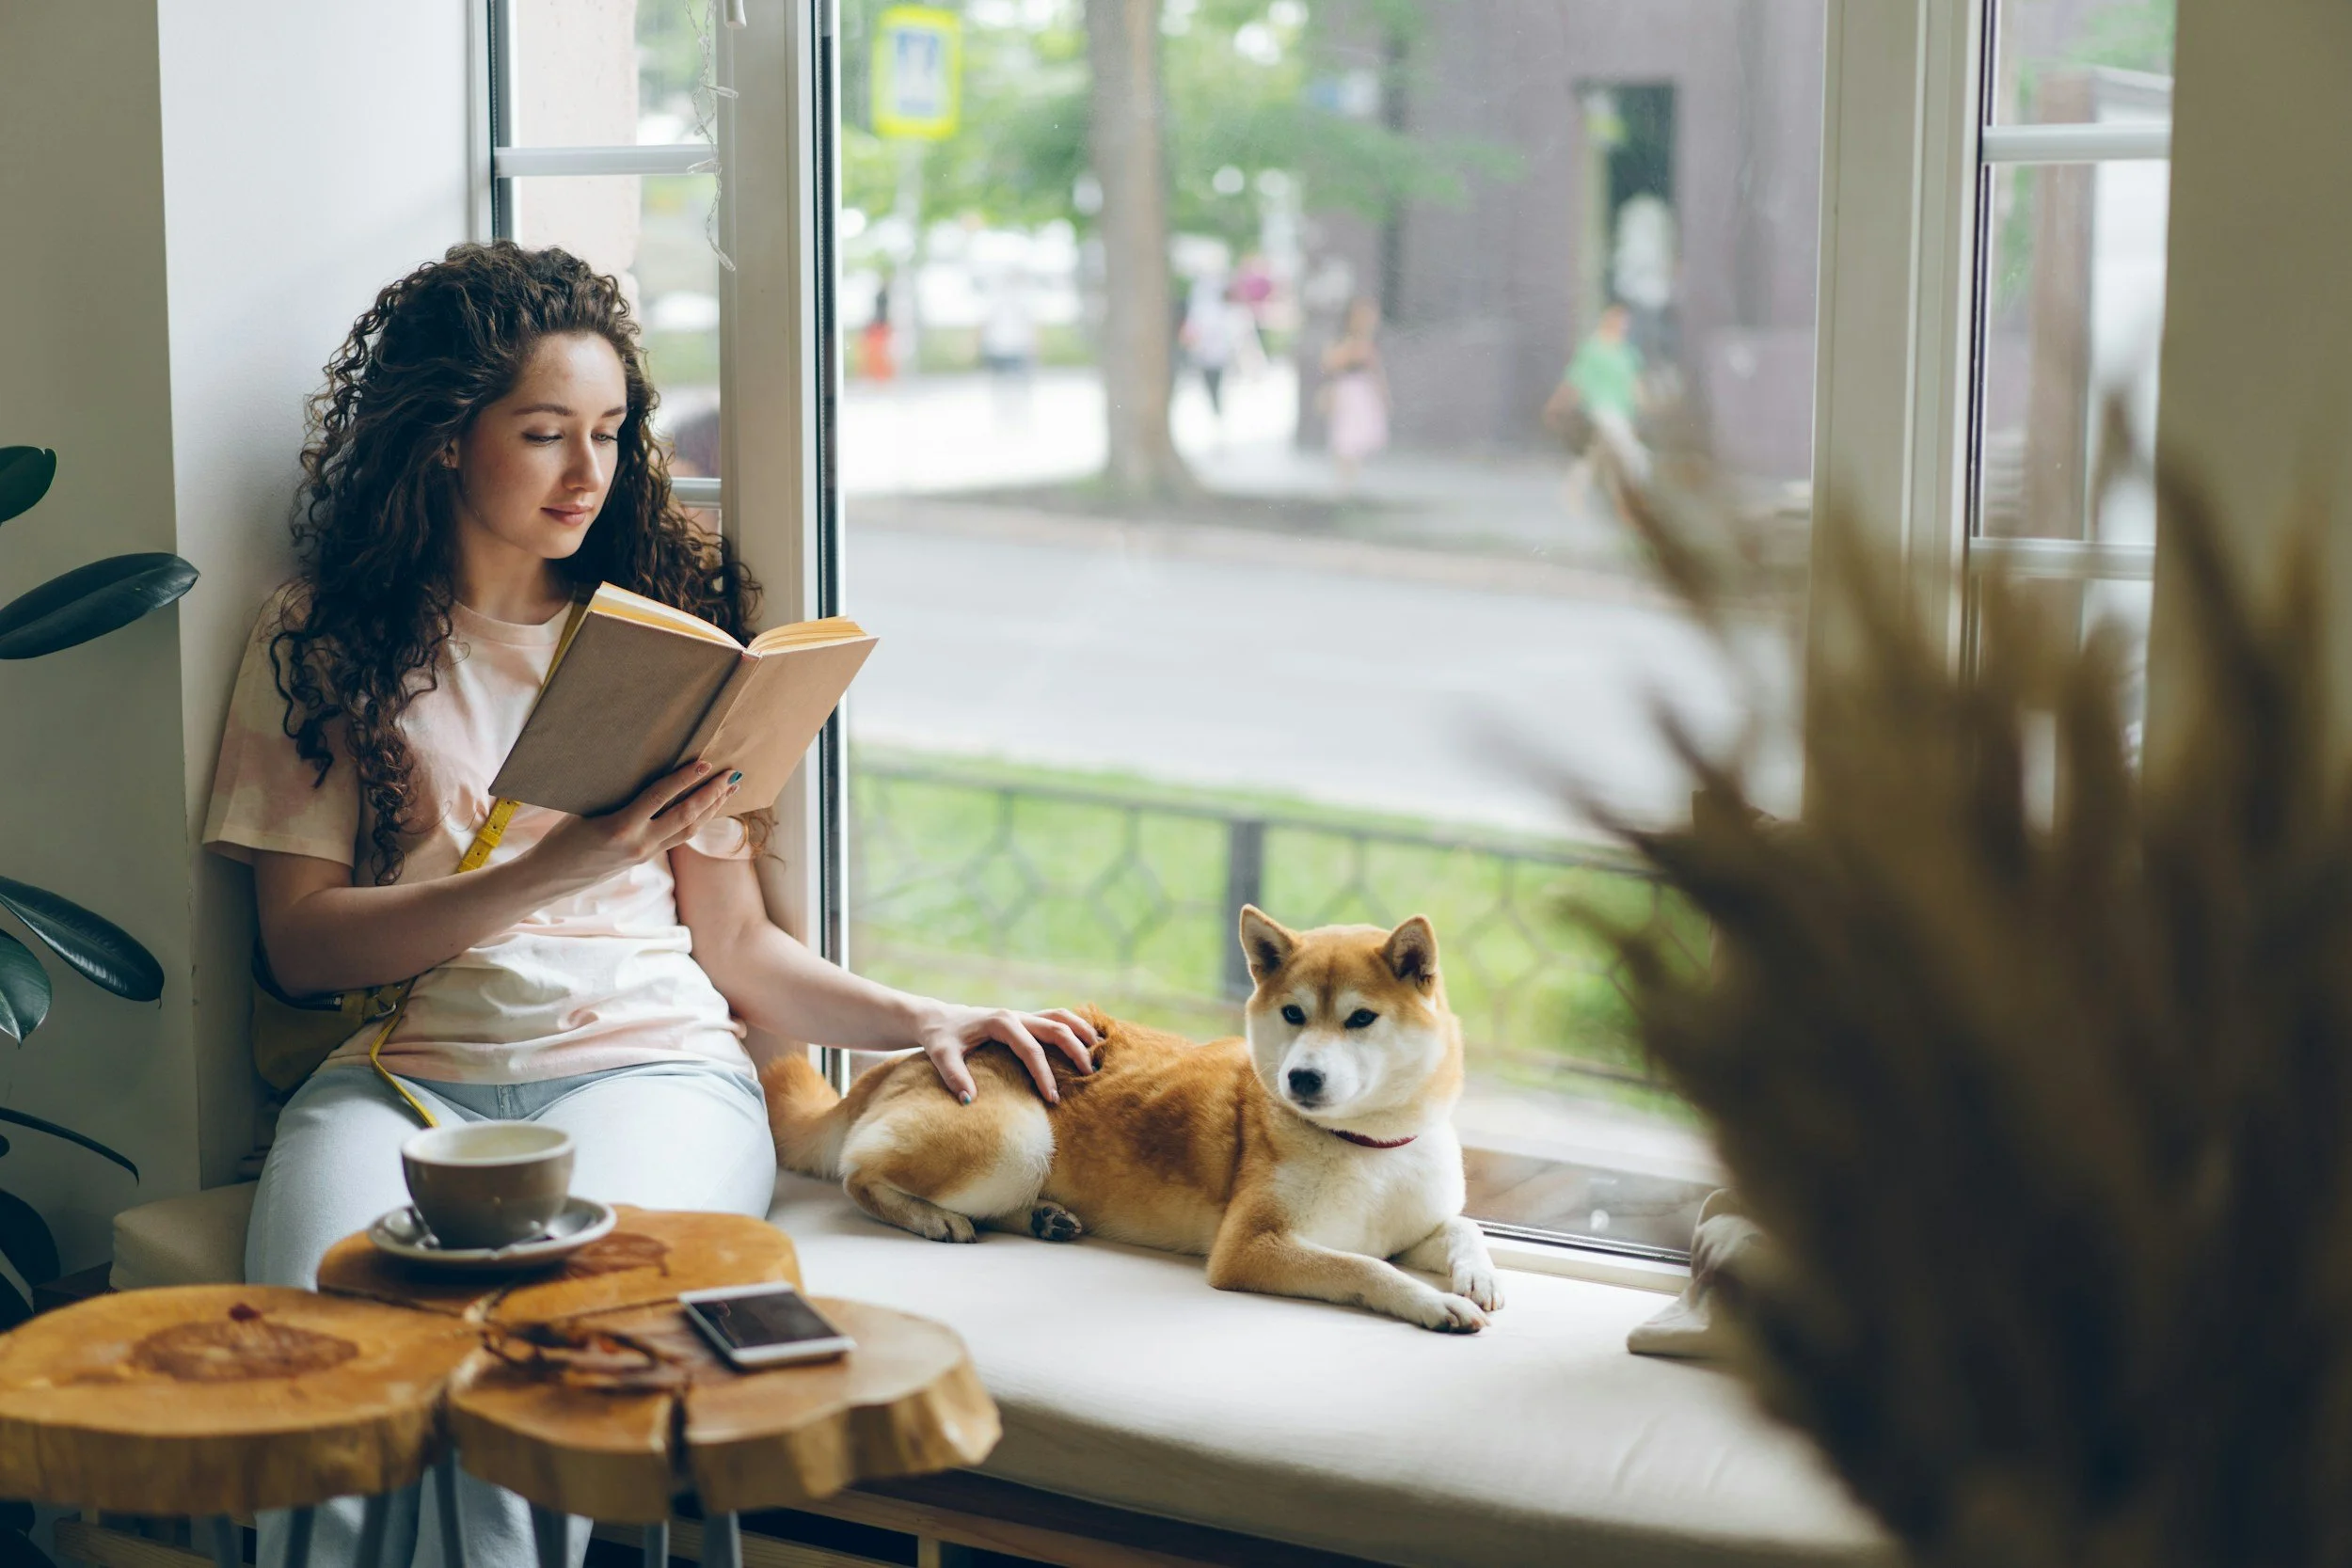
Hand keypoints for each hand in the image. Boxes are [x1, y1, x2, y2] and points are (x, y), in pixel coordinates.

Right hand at [523, 760, 737, 891]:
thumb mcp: (587, 810)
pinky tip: (707, 810)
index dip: (684, 779)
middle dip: (712, 794)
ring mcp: (644, 854)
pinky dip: (696, 821)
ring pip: (688, 830)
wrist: (550, 877)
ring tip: (729, 790)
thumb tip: (649, 773)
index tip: (705, 763)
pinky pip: (677, 837)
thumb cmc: (561, 838)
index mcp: (619, 827)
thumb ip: (620, 797)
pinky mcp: (645, 859)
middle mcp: (638, 843)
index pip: (660, 797)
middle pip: (686, 816)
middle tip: (732, 775)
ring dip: (711, 809)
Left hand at [913, 1003, 1100, 1104]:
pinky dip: (1074, 1026)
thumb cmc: (940, 1037)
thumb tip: (968, 1100)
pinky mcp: (1024, 1020)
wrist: (936, 1019)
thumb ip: (953, 1075)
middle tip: (1089, 1075)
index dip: (1044, 1074)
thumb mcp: (940, 1054)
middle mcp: (1015, 1015)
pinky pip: (1055, 1019)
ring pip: (1061, 1016)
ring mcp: (1022, 1015)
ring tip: (1099, 1050)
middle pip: (1056, 1027)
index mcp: (1000, 1022)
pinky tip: (1087, 1040)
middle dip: (1075, 1050)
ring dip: (1081, 1031)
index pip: (1030, 1049)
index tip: (1053, 1098)